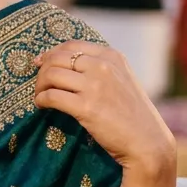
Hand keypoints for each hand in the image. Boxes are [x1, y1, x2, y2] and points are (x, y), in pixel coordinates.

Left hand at [34, 41, 175, 177]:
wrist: (147, 141)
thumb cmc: (132, 114)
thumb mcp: (122, 80)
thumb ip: (100, 68)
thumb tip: (66, 64)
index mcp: (111, 56)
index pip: (71, 45)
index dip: (51, 53)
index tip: (40, 62)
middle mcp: (102, 66)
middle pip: (57, 58)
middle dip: (42, 70)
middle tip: (39, 84)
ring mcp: (94, 86)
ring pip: (50, 75)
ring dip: (39, 86)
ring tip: (40, 96)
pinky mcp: (86, 107)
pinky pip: (51, 96)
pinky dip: (41, 100)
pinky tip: (42, 106)